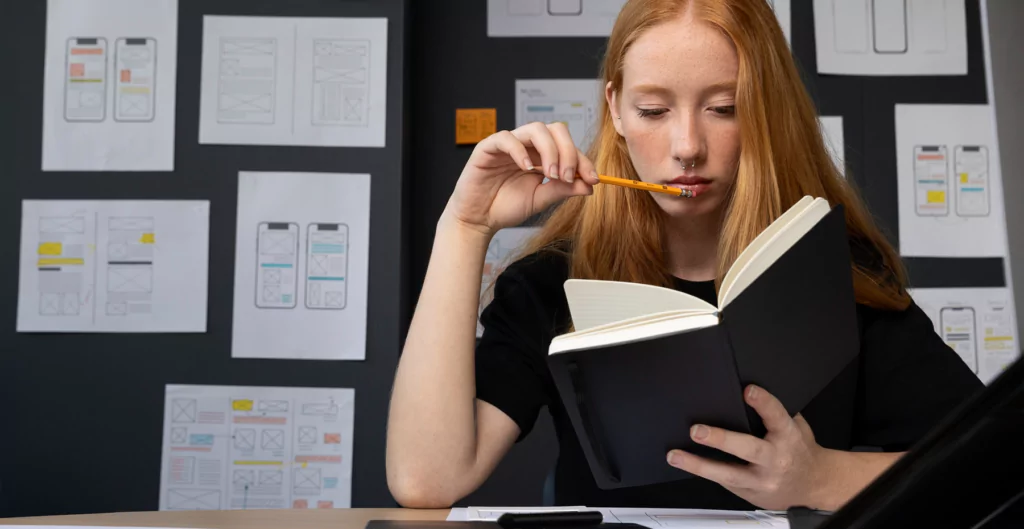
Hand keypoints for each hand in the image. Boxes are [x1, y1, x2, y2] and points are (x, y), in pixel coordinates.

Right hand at [442, 121, 598, 235]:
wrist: (479, 219)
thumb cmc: (506, 207)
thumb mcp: (541, 199)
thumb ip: (563, 189)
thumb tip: (590, 185)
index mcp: (541, 155)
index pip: (568, 147)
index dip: (583, 160)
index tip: (593, 179)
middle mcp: (527, 146)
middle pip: (556, 130)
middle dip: (568, 151)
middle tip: (568, 176)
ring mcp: (508, 144)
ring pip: (535, 129)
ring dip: (550, 150)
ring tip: (551, 174)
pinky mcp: (488, 147)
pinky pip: (506, 139)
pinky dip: (520, 151)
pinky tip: (527, 168)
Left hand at [666, 385, 830, 510]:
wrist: (814, 485)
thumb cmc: (800, 449)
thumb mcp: (796, 427)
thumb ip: (776, 412)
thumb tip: (748, 389)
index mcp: (789, 437)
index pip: (777, 416)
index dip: (763, 403)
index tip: (747, 390)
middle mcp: (776, 460)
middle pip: (749, 449)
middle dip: (721, 440)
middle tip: (696, 430)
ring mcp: (762, 480)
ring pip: (729, 474)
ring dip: (699, 465)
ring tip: (676, 455)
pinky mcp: (750, 493)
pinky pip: (724, 482)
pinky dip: (704, 472)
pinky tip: (685, 463)